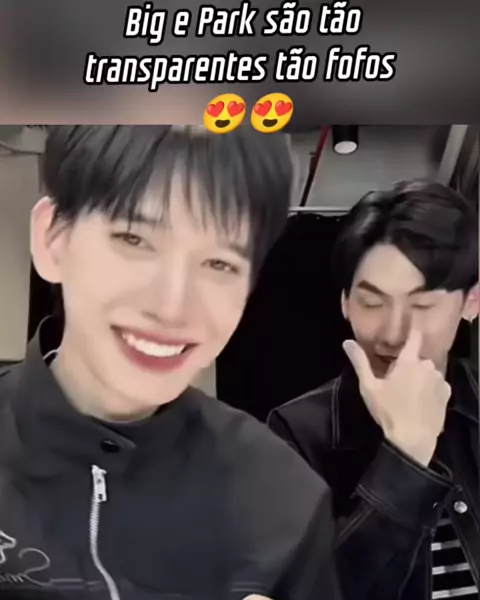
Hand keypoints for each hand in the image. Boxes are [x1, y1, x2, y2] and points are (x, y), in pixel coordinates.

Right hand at [343, 327, 450, 466]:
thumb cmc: (389, 411)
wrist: (413, 440)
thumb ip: (359, 361)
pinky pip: (436, 385)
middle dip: (408, 366)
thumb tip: (347, 342)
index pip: (414, 337)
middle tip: (395, 382)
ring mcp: (439, 380)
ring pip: (426, 372)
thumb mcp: (368, 386)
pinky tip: (419, 402)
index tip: (411, 324)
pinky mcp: (446, 394)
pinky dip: (429, 389)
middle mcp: (427, 366)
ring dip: (419, 378)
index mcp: (409, 361)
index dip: (413, 330)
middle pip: (417, 359)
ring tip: (407, 395)